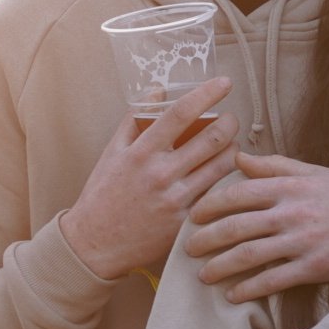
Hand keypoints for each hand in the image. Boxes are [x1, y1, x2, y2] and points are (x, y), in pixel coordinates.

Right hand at [60, 78, 239, 279]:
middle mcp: (161, 173)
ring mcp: (176, 199)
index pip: (181, 114)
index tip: (224, 83)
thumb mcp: (112, 153)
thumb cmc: (103, 195)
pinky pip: (217, 195)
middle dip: (230, 123)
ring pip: (222, 166)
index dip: (207, 93)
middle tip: (231, 119)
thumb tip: (157, 90)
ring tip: (231, 146)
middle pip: (212, 138)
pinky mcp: (185, 222)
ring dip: (234, 150)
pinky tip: (225, 175)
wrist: (95, 245)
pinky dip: (226, 180)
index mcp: (141, 152)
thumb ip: (134, 120)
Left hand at [186, 151, 328, 302]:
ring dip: (220, 266)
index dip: (209, 205)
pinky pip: (273, 280)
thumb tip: (239, 156)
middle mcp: (292, 212)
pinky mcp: (314, 267)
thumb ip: (274, 165)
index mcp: (289, 186)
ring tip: (203, 274)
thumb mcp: (314, 172)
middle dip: (206, 239)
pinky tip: (233, 295)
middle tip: (187, 248)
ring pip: (248, 255)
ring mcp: (302, 241)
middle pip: (236, 226)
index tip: (193, 215)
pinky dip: (249, 289)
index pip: (237, 193)